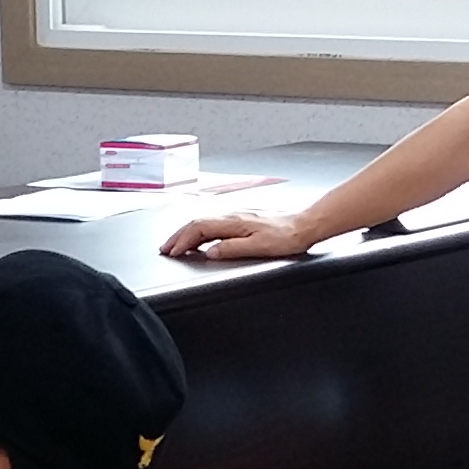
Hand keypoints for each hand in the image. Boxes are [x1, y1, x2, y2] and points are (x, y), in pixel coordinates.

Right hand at [162, 211, 313, 261]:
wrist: (304, 226)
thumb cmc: (286, 237)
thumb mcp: (258, 247)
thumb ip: (232, 248)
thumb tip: (211, 251)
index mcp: (233, 221)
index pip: (198, 228)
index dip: (182, 241)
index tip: (172, 252)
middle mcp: (232, 216)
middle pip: (196, 223)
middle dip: (178, 236)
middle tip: (165, 248)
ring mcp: (236, 217)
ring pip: (203, 222)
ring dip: (187, 234)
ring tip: (176, 245)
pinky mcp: (242, 220)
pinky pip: (213, 224)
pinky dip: (200, 232)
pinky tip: (200, 240)